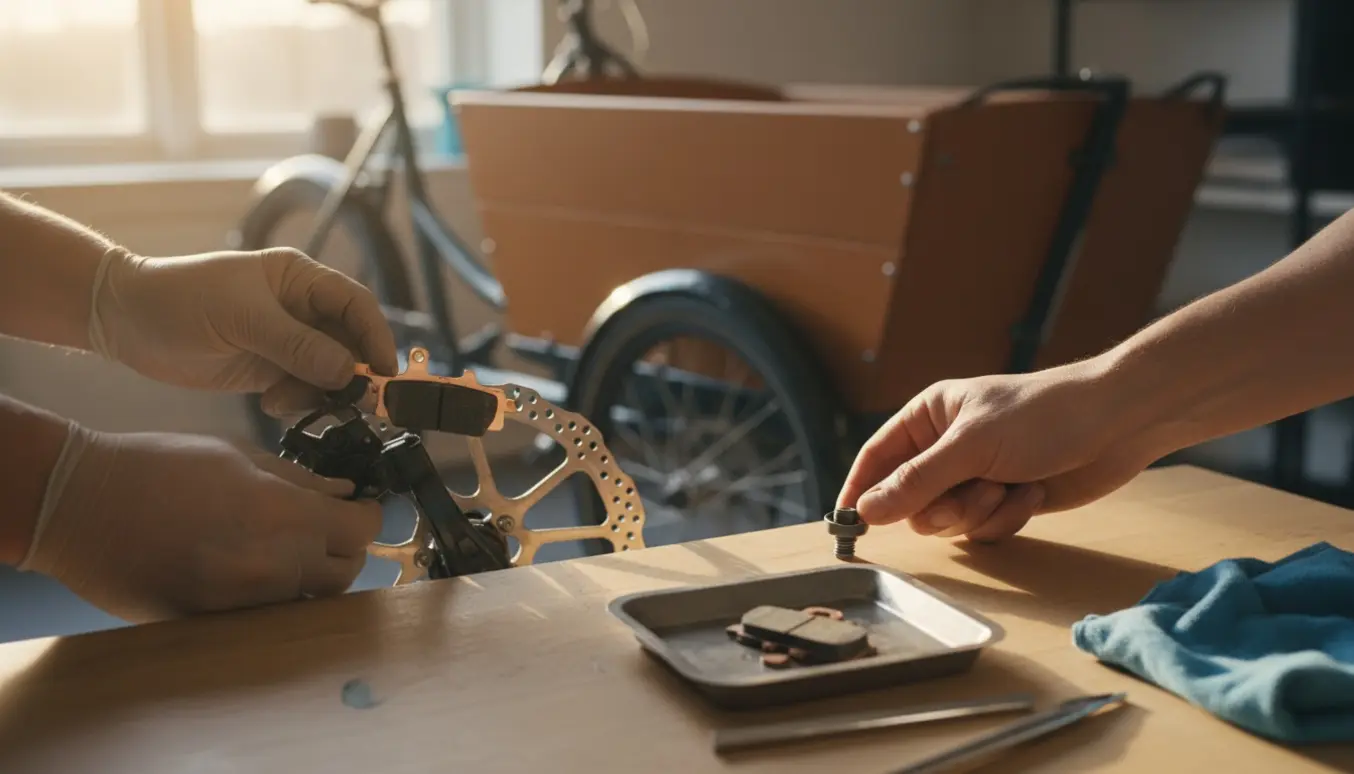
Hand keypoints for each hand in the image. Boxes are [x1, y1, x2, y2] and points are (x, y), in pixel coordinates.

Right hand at [18, 424, 381, 622]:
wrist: (82, 505)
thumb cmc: (160, 466)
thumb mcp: (238, 454)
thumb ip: (299, 478)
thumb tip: (343, 490)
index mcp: (288, 516)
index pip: (364, 530)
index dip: (368, 516)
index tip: (359, 507)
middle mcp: (277, 568)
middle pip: (347, 571)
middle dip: (344, 547)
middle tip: (324, 527)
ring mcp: (246, 604)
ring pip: (312, 600)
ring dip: (312, 577)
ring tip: (286, 549)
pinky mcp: (218, 625)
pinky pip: (269, 617)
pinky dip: (274, 598)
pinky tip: (251, 571)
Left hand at [88, 247, 397, 415]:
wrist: (125, 322)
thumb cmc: (181, 300)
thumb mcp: (243, 318)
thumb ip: (298, 345)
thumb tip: (349, 372)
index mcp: (299, 280)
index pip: (355, 305)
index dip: (376, 336)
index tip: (384, 372)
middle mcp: (300, 310)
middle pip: (349, 343)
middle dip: (354, 374)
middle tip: (356, 403)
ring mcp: (285, 342)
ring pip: (328, 373)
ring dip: (320, 393)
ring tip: (287, 401)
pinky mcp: (268, 371)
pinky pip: (302, 391)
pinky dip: (296, 403)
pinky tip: (270, 403)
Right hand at [838, 363, 1165, 541]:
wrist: (1118, 424)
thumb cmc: (1043, 415)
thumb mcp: (972, 445)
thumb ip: (916, 481)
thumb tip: (866, 510)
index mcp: (929, 417)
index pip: (877, 456)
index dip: (860, 489)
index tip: (846, 523)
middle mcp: (946, 446)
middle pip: (911, 500)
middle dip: (942, 506)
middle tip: (972, 495)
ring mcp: (976, 474)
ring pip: (948, 519)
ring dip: (979, 512)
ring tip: (1011, 486)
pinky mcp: (1005, 498)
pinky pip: (982, 528)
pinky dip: (1006, 518)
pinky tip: (1031, 494)